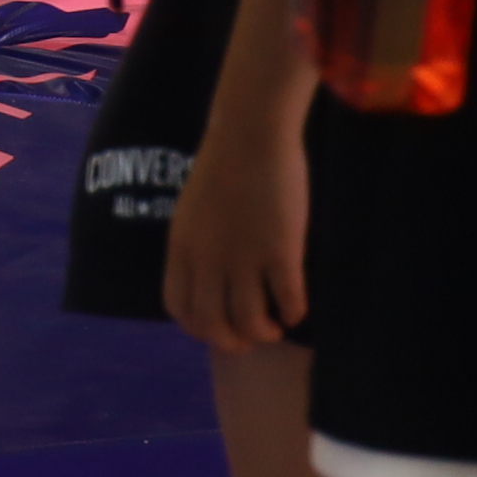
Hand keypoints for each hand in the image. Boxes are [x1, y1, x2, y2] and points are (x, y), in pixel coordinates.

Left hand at [157, 108, 307, 354]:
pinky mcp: (280, 251)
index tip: (218, 326)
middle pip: (213, 325)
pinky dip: (294, 313)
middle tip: (252, 335)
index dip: (198, 327)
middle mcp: (207, 260)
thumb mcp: (192, 213)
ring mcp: (244, 258)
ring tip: (275, 324)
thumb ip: (197, 247)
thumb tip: (210, 279)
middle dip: (233, 341)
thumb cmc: (224, 166)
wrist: (250, 135)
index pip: (178, 308)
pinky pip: (288, 301)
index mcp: (182, 249)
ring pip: (250, 322)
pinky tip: (297, 308)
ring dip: (264, 332)